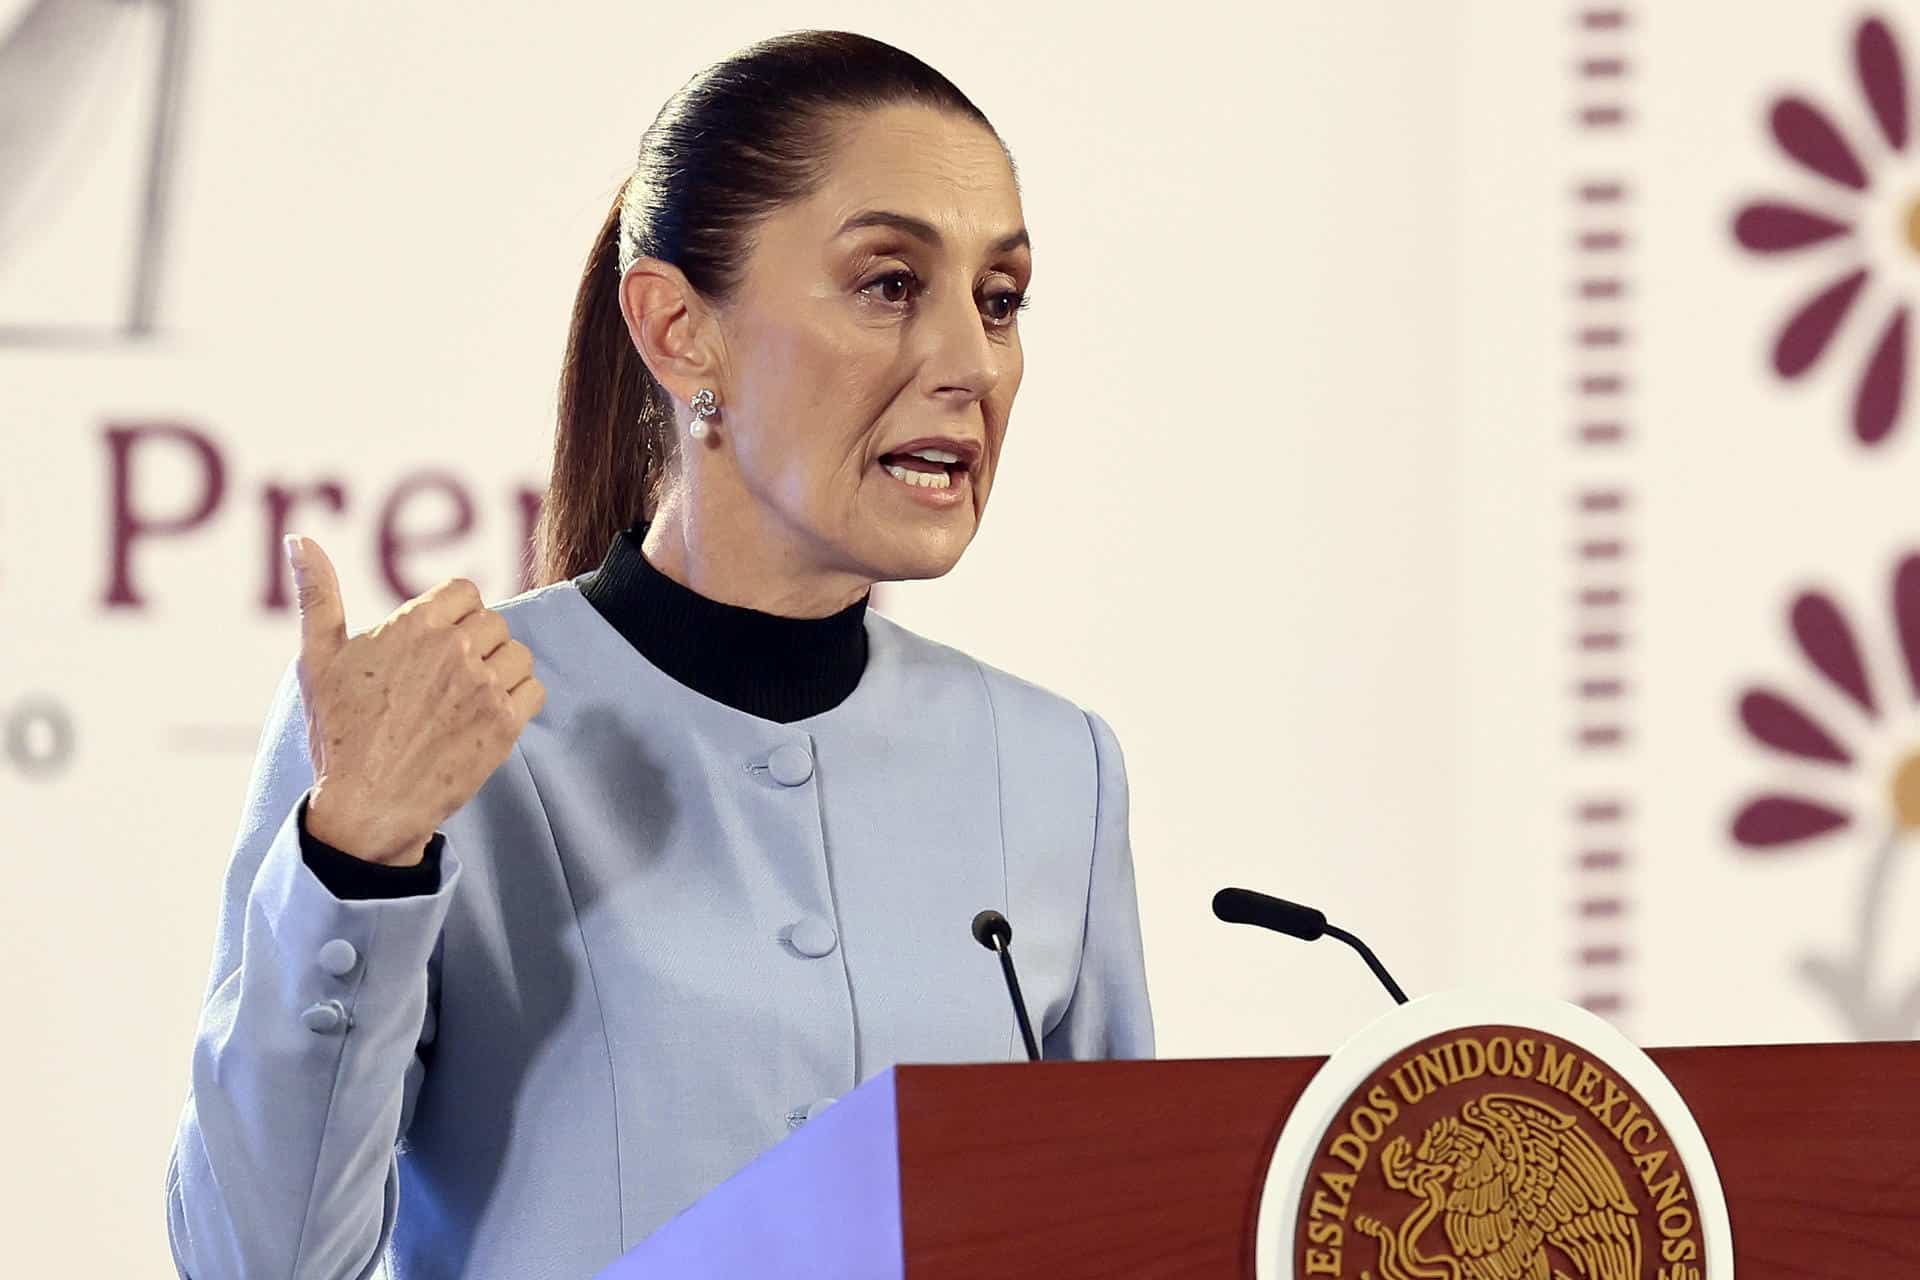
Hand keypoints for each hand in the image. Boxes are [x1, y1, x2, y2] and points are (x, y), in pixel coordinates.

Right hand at [286, 536, 545, 865]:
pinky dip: (518, 700)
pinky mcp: (504, 725)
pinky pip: (533, 690)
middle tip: (445, 680)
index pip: (465, 591)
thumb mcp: (318, 659)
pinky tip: (487, 715)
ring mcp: (483, 687)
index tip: (435, 645)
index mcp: (415, 625)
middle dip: (473, 645)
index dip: (453, 616)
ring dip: (499, 671)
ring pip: (517, 654)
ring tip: (466, 697)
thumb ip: (319, 594)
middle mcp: (455, 650)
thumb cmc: (339, 735)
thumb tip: (301, 538)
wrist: (365, 807)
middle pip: (492, 622)